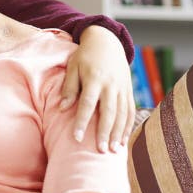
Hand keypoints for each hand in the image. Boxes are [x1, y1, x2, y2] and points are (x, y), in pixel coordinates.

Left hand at [59, 26, 134, 152]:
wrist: (107, 42)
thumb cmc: (85, 56)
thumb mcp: (73, 67)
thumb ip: (69, 88)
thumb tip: (62, 108)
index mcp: (94, 78)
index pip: (87, 104)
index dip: (82, 121)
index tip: (76, 138)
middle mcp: (111, 85)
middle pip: (108, 112)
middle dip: (104, 132)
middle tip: (99, 150)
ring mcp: (123, 88)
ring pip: (122, 114)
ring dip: (117, 133)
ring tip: (112, 150)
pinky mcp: (129, 91)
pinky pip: (130, 111)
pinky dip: (127, 127)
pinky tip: (122, 140)